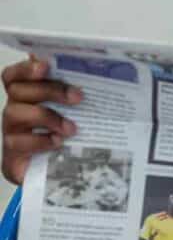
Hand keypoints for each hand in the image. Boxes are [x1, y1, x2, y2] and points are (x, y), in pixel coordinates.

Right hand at [3, 56, 80, 184]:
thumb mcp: (77, 112)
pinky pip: (16, 142)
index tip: (45, 65)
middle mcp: (16, 110)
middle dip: (49, 90)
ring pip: (14, 113)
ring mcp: (11, 131)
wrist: (63, 174)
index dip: (25, 68)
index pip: (14, 75)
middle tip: (78, 97)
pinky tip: (58, 143)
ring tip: (71, 128)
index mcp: (28, 96)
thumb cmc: (70, 136)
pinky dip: (40, 140)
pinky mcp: (12, 154)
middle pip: (18, 90)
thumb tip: (93, 68)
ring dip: (46, 117)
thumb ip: (76, 91)